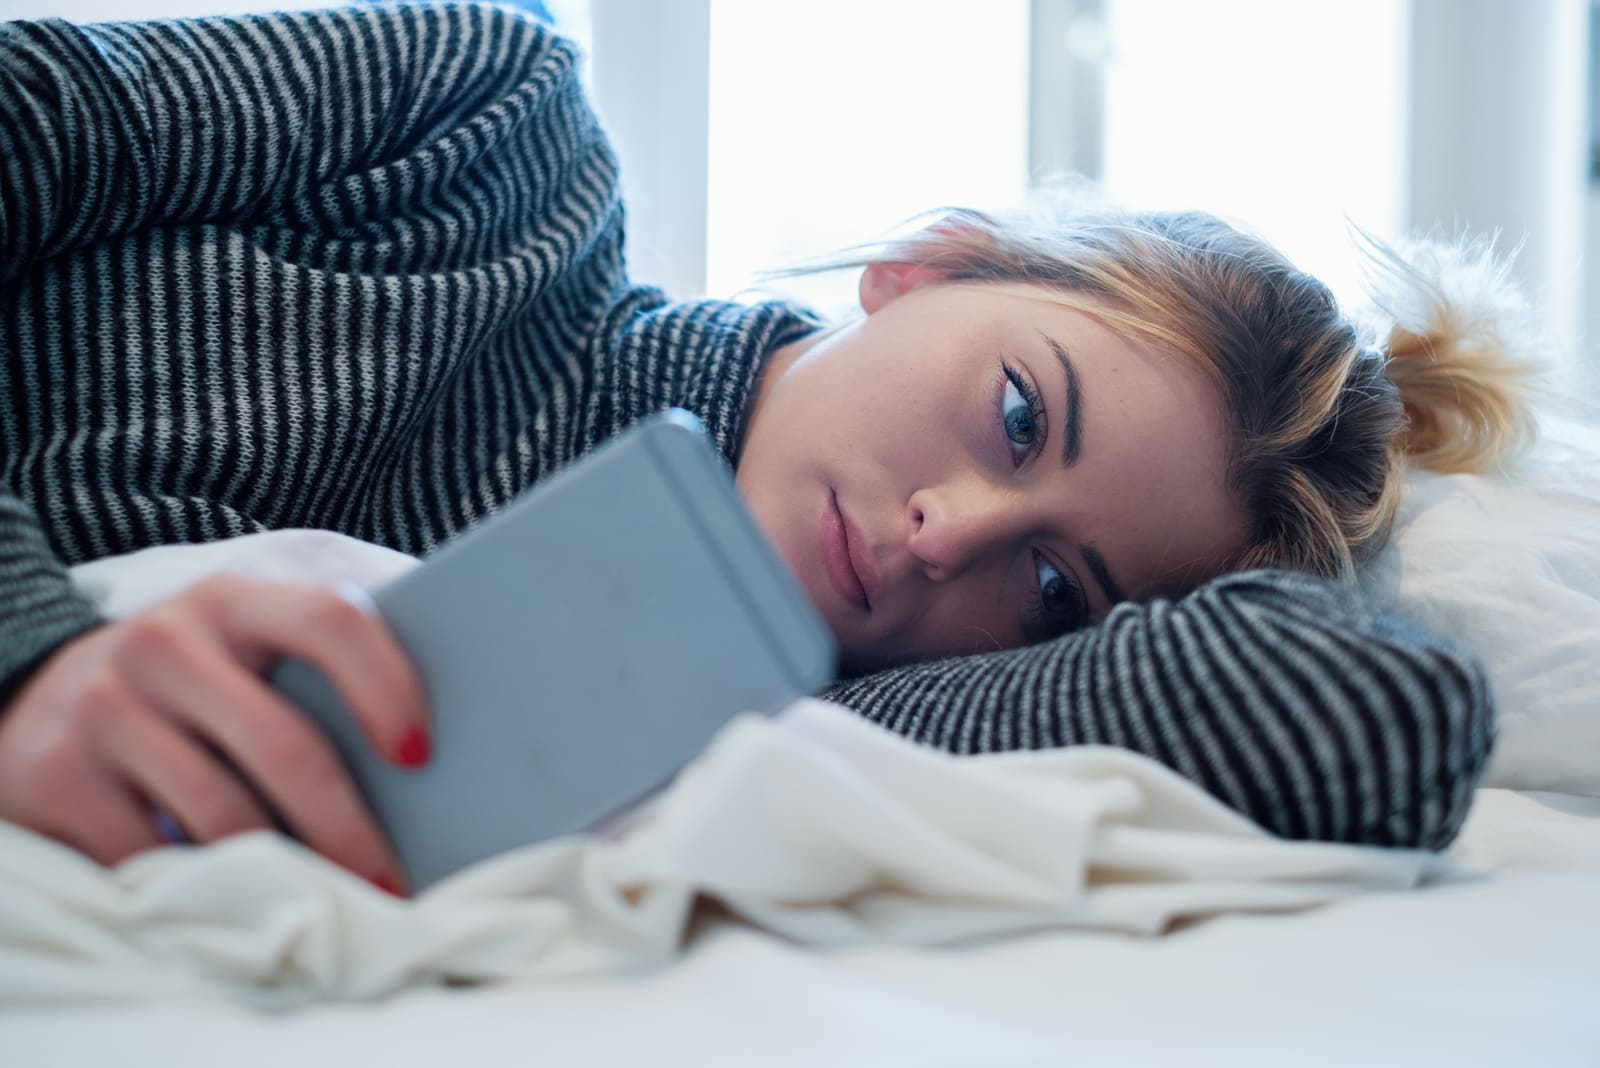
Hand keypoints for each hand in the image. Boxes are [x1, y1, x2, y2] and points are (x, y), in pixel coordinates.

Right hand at [0, 575, 427, 892]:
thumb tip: (422, 758)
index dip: (387, 687)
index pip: (332, 620)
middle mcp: (165, 643)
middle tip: (389, 883)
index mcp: (233, 601)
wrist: (31, 702)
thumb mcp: (240, 651)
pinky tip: (233, 902)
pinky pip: (152, 856)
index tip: (420, 756)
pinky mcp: (55, 775)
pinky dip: (201, 888)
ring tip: (326, 903)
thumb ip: (315, 673)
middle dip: (348, 828)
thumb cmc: (186, 685)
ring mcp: (104, 707)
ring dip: (286, 873)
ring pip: (225, 815)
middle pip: (286, 745)